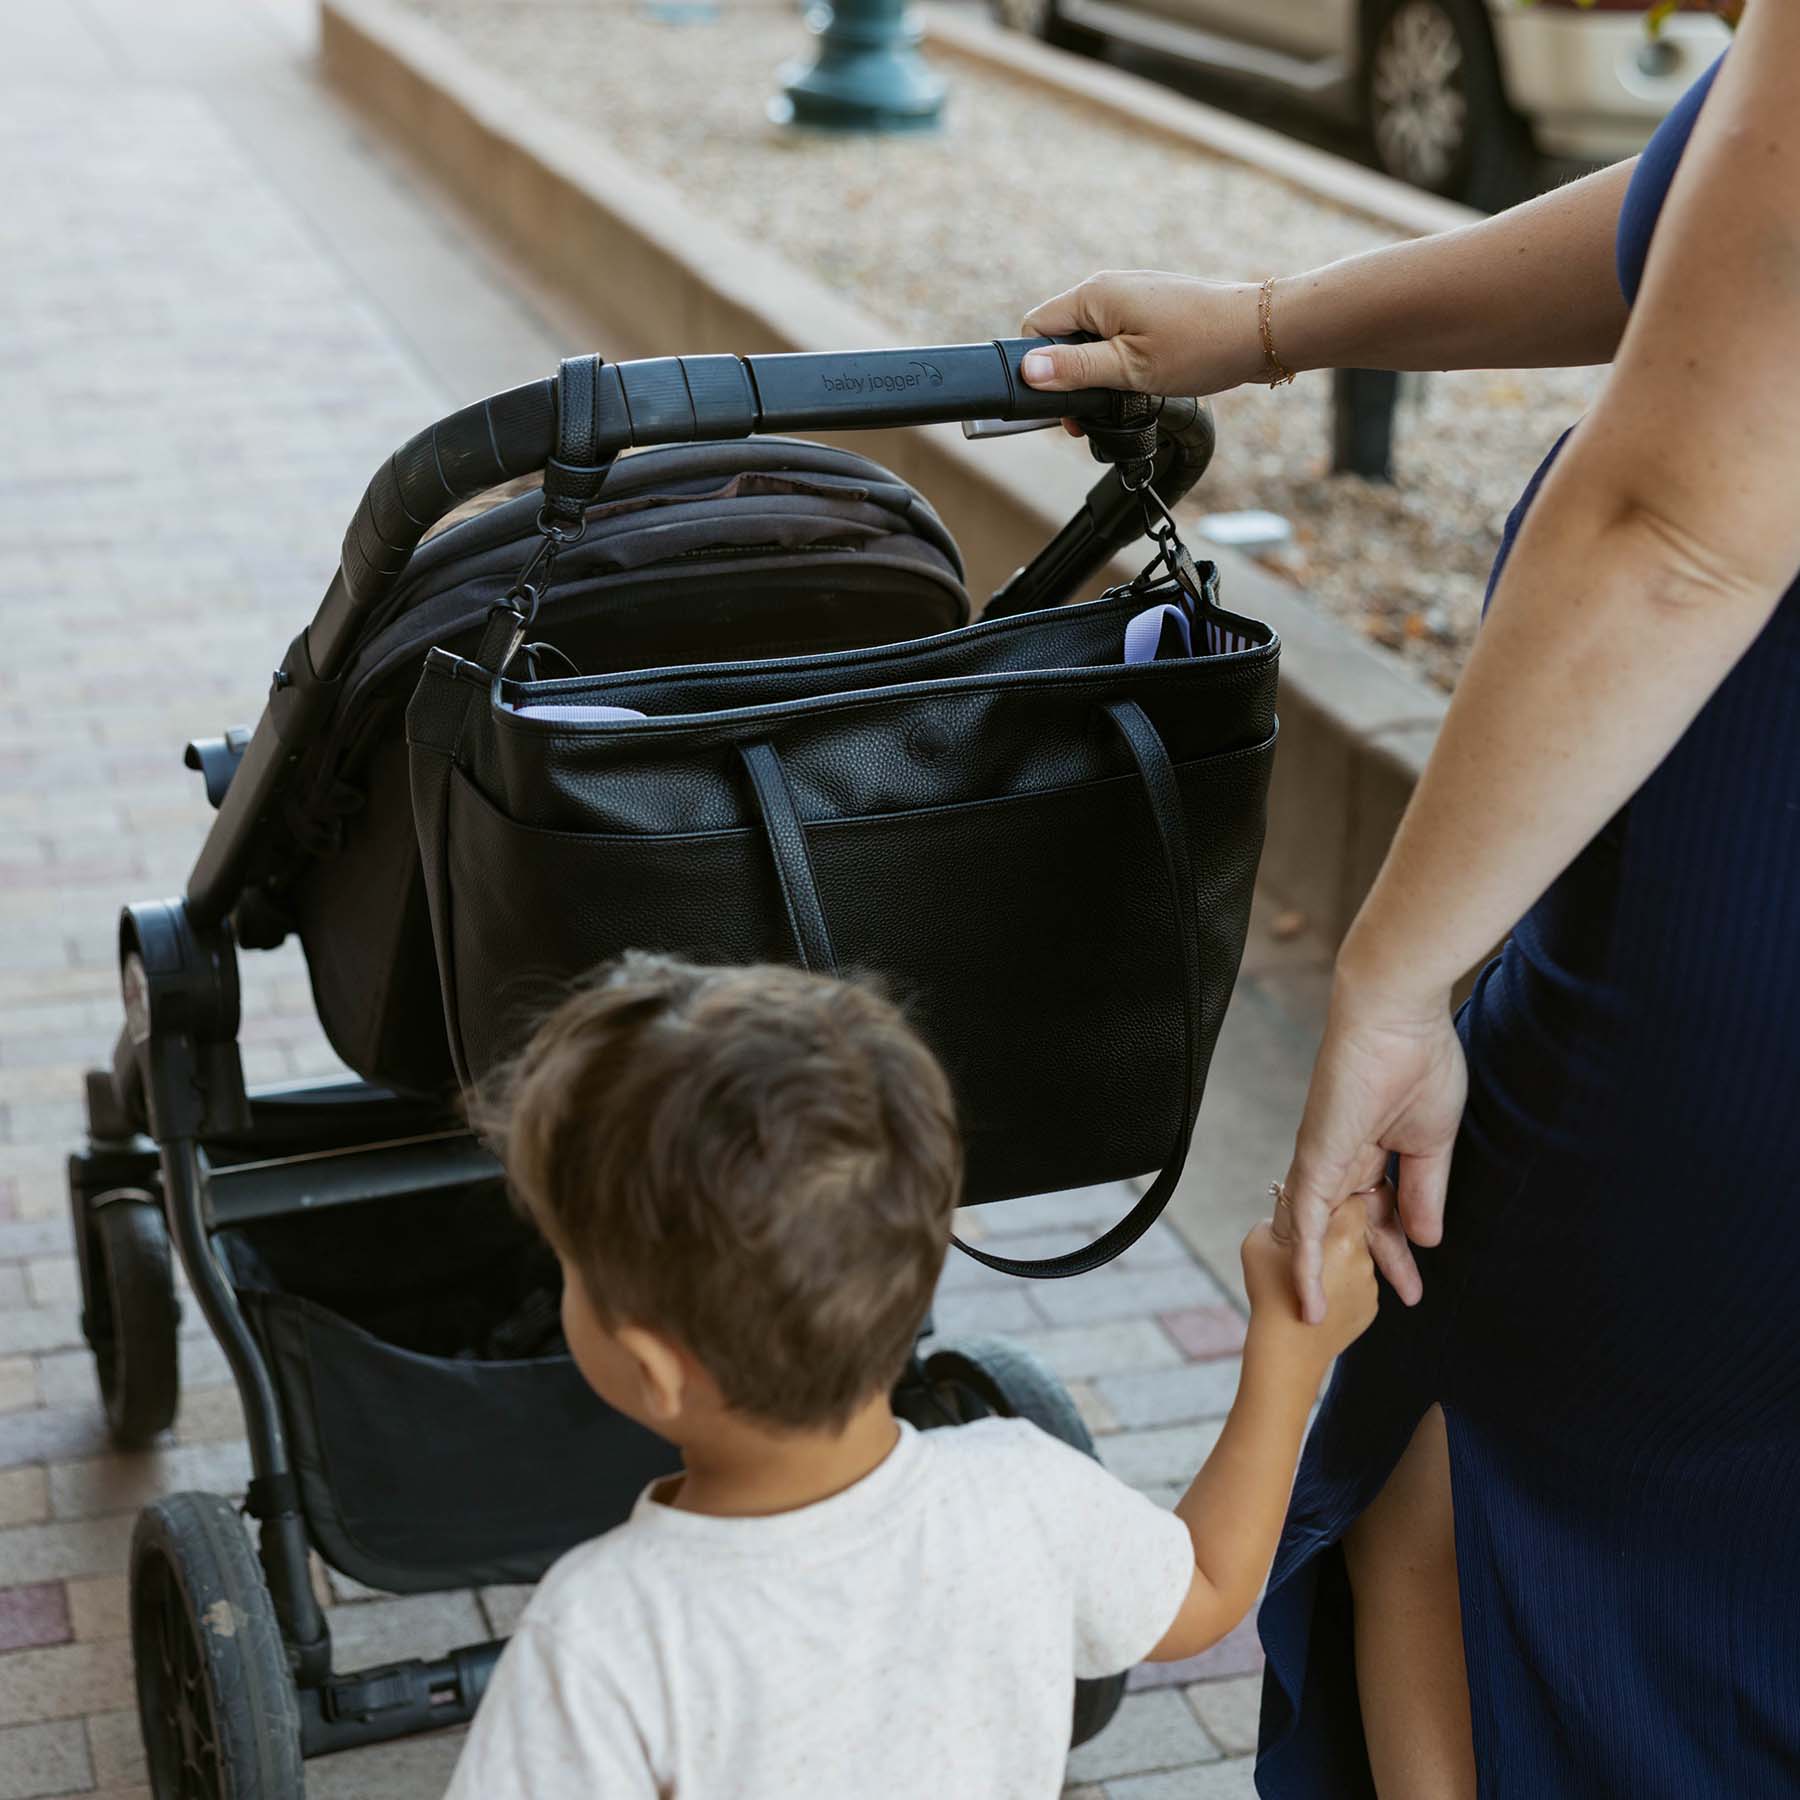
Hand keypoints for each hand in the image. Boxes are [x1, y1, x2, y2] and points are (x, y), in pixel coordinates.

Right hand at [1019, 270, 1272, 400]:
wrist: (1260, 332)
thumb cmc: (1200, 347)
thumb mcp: (1130, 369)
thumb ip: (1076, 370)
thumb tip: (1029, 370)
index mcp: (1094, 295)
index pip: (1036, 328)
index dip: (1038, 370)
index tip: (1061, 406)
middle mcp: (1108, 287)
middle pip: (1061, 335)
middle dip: (1068, 377)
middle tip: (1091, 417)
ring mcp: (1130, 295)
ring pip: (1089, 339)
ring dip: (1095, 374)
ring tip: (1121, 399)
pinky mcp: (1149, 307)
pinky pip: (1114, 336)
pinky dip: (1117, 363)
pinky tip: (1140, 382)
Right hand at [1242, 1205, 1377, 1371]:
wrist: (1287, 1350)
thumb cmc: (1270, 1293)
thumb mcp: (1258, 1241)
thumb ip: (1278, 1219)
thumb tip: (1287, 1216)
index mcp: (1341, 1237)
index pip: (1352, 1203)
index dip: (1335, 1206)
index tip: (1317, 1218)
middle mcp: (1362, 1259)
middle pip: (1355, 1232)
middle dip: (1336, 1236)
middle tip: (1308, 1251)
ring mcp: (1370, 1285)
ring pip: (1358, 1260)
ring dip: (1340, 1263)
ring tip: (1313, 1282)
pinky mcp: (1371, 1308)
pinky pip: (1358, 1287)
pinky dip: (1343, 1289)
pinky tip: (1321, 1300)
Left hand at [1277, 958, 1467, 1324]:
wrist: (1398, 1018)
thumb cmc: (1419, 1061)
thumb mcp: (1432, 1142)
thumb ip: (1424, 1191)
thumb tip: (1426, 1238)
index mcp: (1371, 1149)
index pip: (1380, 1212)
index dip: (1397, 1250)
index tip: (1414, 1287)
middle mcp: (1340, 1159)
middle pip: (1351, 1228)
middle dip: (1369, 1270)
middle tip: (1394, 1308)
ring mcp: (1323, 1162)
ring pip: (1319, 1232)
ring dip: (1326, 1278)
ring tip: (1328, 1324)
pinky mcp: (1314, 1162)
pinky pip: (1307, 1223)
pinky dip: (1307, 1263)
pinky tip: (1311, 1301)